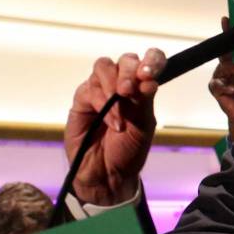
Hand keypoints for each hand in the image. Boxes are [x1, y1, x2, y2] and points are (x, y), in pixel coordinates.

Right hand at [65, 48, 164, 206]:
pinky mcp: (82, 99)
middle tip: (129, 90)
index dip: (152, 60)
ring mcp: (101, 89)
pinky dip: (102, 103)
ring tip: (120, 106)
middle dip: (129, 72)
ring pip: (104, 67)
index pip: (150, 61)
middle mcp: (122, 83)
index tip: (149, 74)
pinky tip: (113, 122)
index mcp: (142, 87)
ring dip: (113, 84)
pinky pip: (90, 89)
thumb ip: (144, 101)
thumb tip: (149, 81)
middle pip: (126, 60)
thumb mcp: (143, 126)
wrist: (107, 174)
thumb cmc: (128, 150)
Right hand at [208, 16, 233, 139]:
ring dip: (230, 68)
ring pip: (221, 68)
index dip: (231, 32)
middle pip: (226, 54)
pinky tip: (233, 88)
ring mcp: (223, 80)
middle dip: (227, 45)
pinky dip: (225, 85)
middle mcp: (231, 69)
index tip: (228, 19)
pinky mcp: (218, 92)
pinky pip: (217, 85)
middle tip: (231, 40)